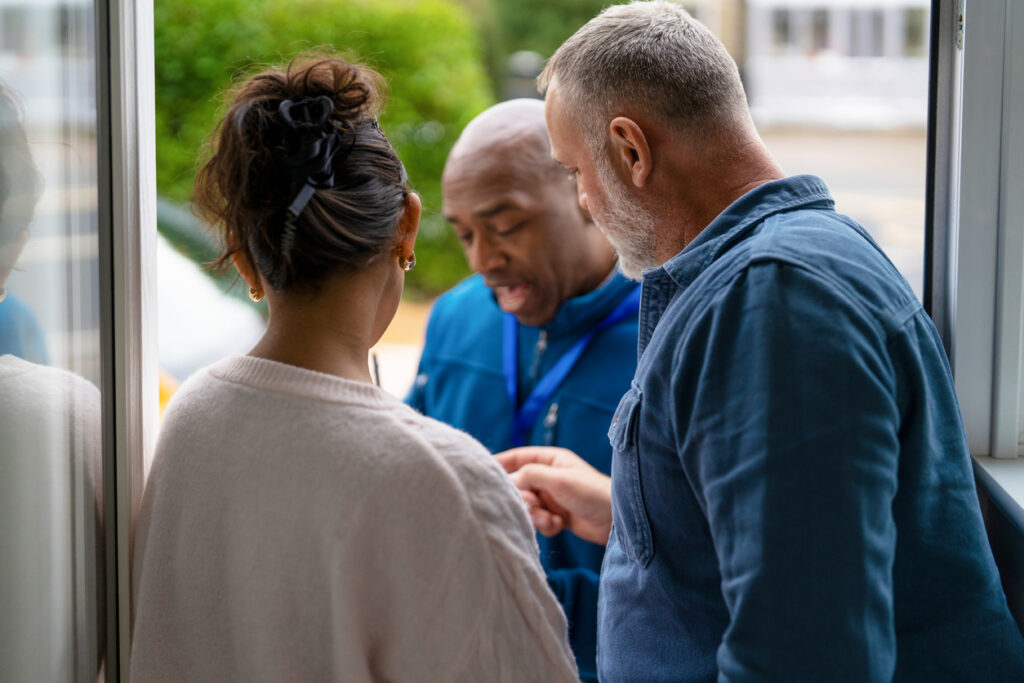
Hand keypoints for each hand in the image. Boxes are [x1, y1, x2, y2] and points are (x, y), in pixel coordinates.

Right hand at [496, 447, 612, 545]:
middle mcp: (549, 476)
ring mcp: (552, 497)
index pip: (517, 457)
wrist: (617, 521)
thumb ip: (530, 475)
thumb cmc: (592, 493)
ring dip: (535, 515)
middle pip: (519, 486)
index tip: (482, 472)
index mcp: (550, 460)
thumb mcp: (559, 479)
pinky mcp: (556, 515)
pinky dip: (545, 525)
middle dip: (524, 499)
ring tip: (551, 520)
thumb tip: (509, 480)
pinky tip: (558, 526)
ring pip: (527, 506)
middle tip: (534, 506)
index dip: (499, 463)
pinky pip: (538, 520)